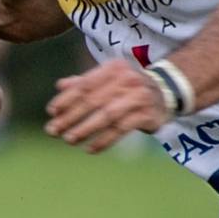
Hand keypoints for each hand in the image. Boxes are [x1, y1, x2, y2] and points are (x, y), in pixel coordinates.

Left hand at [45, 58, 167, 153]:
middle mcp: (127, 80)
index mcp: (113, 68)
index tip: (51, 112)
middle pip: (93, 101)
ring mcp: (138, 97)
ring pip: (106, 116)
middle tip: (53, 130)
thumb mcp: (109, 78)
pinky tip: (90, 149)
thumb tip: (59, 86)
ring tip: (69, 140)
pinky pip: (121, 130)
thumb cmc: (129, 85)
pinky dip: (104, 140)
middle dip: (70, 117)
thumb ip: (85, 81)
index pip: (85, 84)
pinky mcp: (147, 115)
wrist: (167, 91)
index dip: (66, 99)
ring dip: (85, 129)